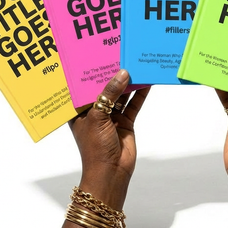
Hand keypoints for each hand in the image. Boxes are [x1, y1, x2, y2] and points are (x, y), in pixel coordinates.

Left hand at [69, 69, 149, 208]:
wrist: (111, 173)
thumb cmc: (95, 147)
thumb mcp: (98, 116)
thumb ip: (110, 93)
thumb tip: (123, 73)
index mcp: (80, 110)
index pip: (84, 86)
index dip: (91, 72)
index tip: (99, 55)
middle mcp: (95, 111)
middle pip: (104, 88)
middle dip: (112, 75)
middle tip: (121, 55)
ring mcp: (111, 116)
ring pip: (121, 94)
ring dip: (128, 82)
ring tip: (136, 64)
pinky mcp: (126, 121)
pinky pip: (133, 104)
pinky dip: (140, 94)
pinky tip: (147, 82)